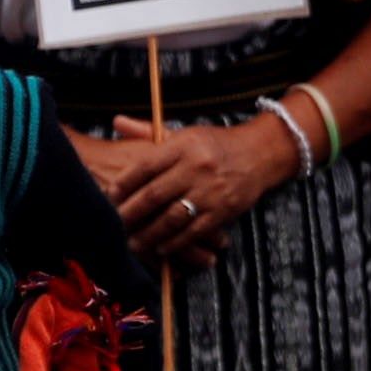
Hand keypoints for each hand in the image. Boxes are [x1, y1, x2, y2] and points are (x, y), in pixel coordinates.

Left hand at [100, 112, 293, 264]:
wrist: (260, 153)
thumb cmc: (215, 143)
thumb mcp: (183, 132)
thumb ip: (147, 131)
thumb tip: (115, 122)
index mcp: (183, 145)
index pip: (146, 165)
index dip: (125, 183)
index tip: (110, 195)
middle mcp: (196, 167)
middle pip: (154, 194)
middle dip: (131, 213)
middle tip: (115, 224)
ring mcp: (210, 191)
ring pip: (172, 217)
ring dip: (149, 234)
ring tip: (133, 243)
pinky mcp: (223, 210)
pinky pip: (194, 231)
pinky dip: (175, 242)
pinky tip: (161, 248)